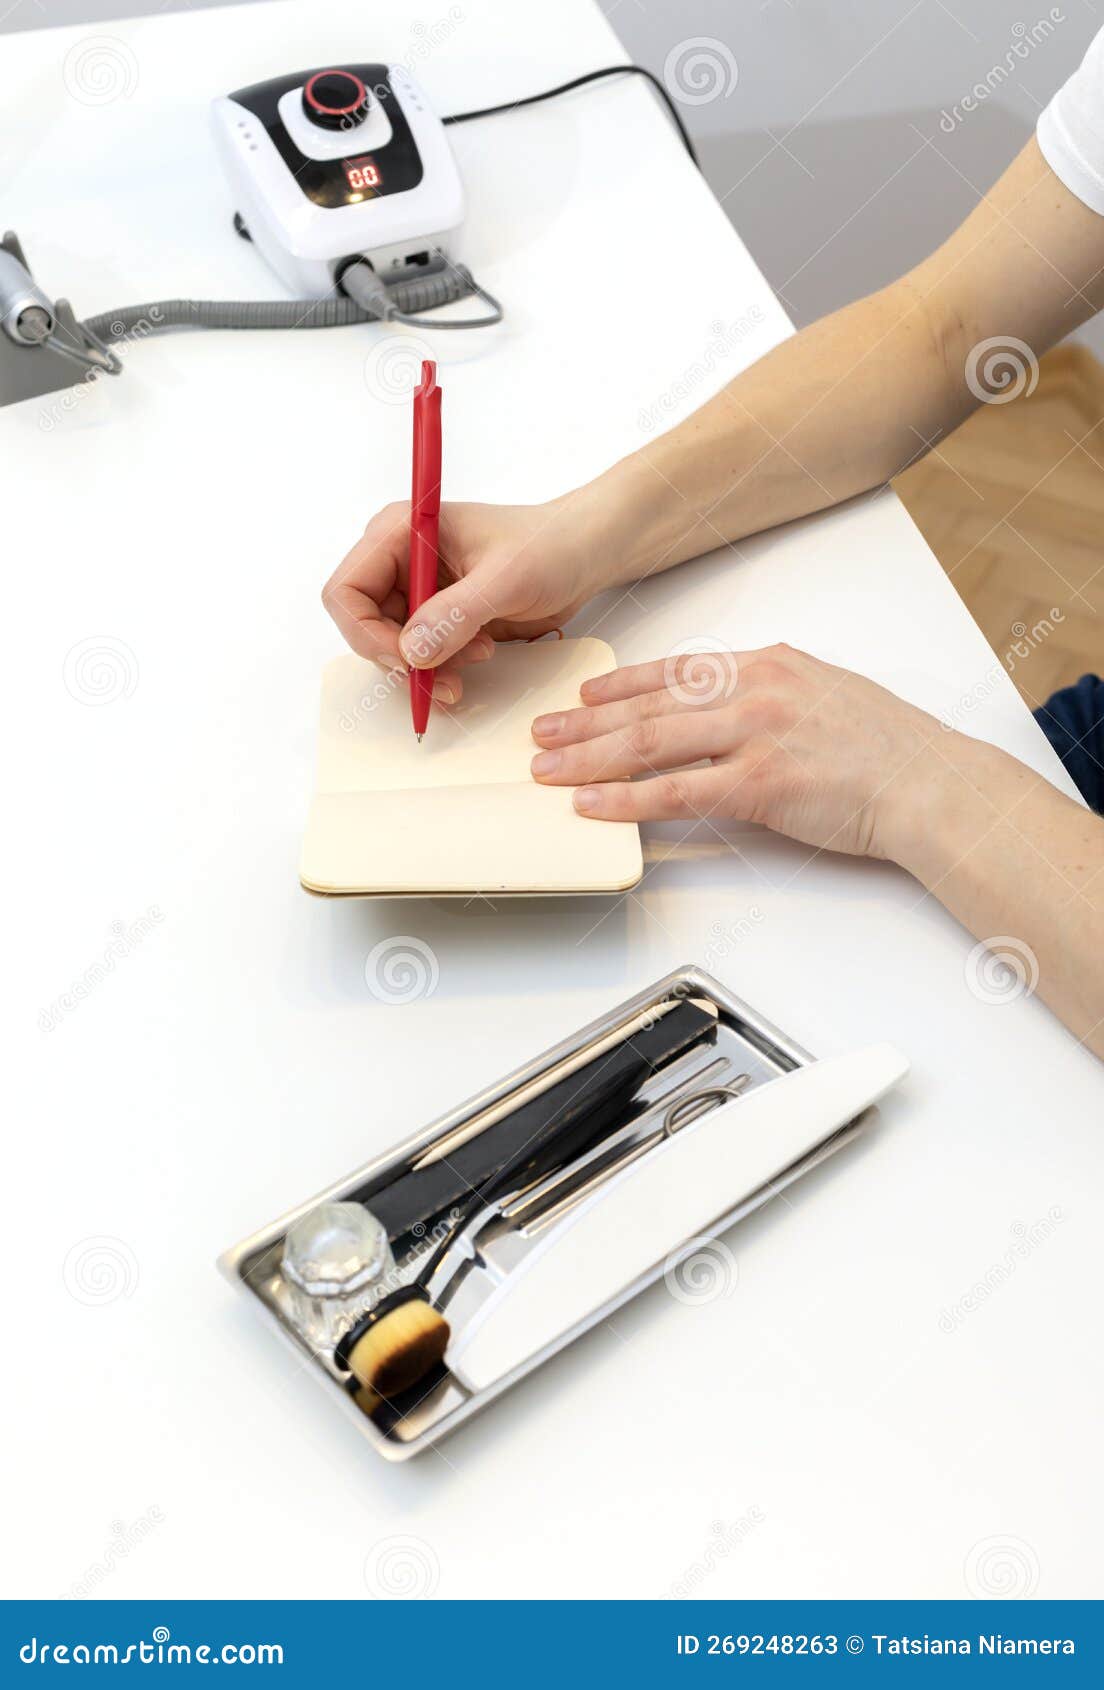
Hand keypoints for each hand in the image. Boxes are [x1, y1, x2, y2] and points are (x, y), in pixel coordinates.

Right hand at [322, 493, 617, 703]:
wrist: (585, 552)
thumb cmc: (550, 544)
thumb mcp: (506, 578)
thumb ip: (455, 613)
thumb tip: (411, 651)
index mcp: (399, 531)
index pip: (347, 591)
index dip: (367, 633)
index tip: (408, 658)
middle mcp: (400, 560)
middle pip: (364, 626)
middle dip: (401, 658)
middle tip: (444, 677)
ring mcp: (418, 590)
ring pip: (392, 646)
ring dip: (426, 667)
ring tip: (477, 658)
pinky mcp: (439, 615)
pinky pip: (420, 654)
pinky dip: (442, 667)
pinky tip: (479, 655)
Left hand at [529, 643, 948, 860]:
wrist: (931, 783)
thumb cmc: (889, 749)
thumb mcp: (827, 695)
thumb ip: (775, 694)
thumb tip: (735, 707)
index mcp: (769, 664)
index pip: (676, 670)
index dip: (621, 684)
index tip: (585, 695)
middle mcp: (754, 690)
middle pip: (648, 704)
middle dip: (585, 721)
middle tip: (541, 732)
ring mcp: (755, 733)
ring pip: (648, 742)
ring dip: (587, 757)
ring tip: (546, 769)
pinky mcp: (759, 784)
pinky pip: (674, 791)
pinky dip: (624, 799)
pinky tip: (590, 805)